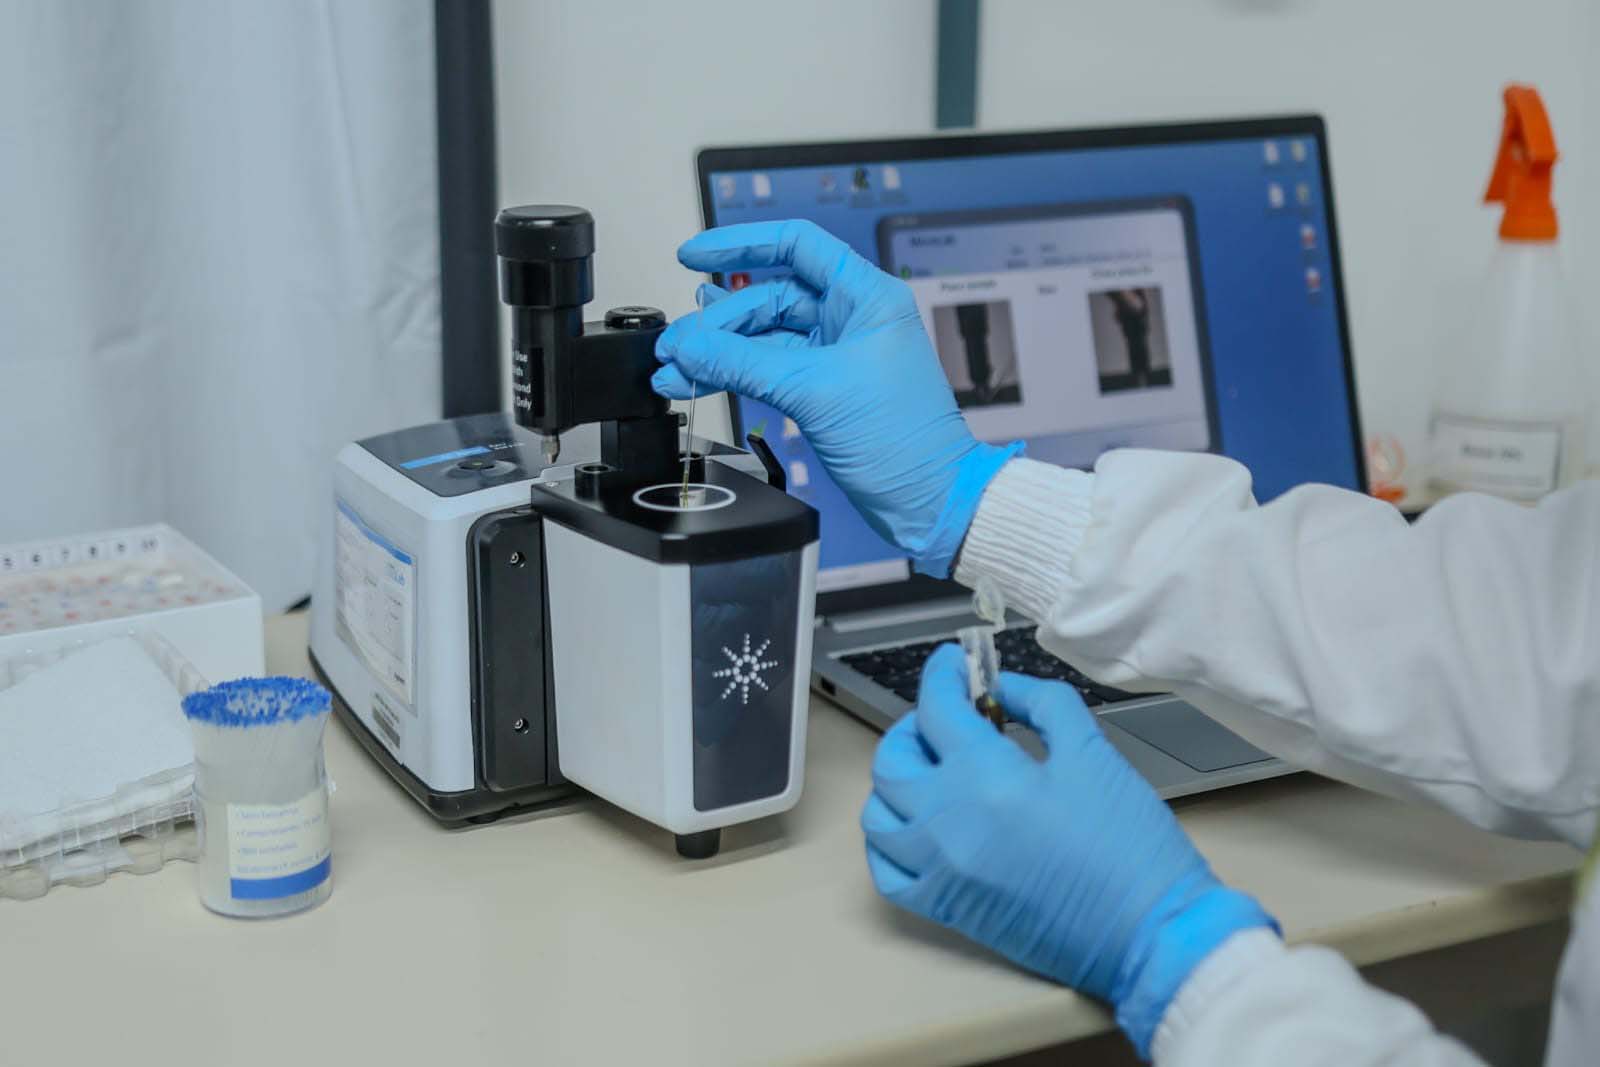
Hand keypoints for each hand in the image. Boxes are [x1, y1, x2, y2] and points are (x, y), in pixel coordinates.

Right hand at [653, 220, 1019, 576]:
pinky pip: (766, 368)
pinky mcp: (822, 389)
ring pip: (763, 336)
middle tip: (678, 344)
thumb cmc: (906, 440)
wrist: (927, 500)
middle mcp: (850, 317)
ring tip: (677, 366)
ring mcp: (835, 354)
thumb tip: (690, 347)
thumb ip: (744, 363)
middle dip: (718, 319)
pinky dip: (733, 373)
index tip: (695, 254)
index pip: (795, 245)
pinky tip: (700, 378)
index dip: (741, 243)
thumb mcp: (815, 390)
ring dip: (718, 351)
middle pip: (768, 296)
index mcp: (866, 295)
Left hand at [862, 646, 1275, 1055]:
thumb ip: (1042, 704)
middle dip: (913, 727)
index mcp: (986, 775)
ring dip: (895, 784)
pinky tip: (918, 827)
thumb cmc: (1129, 845)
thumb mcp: (1093, 752)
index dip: (941, 675)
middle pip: (893, 760)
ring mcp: (940, 869)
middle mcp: (948, 822)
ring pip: (878, 815)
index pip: (937, 709)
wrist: (1147, 931)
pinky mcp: (946, 908)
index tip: (952, 664)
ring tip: (930, 772)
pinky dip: (889, 843)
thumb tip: (1003, 690)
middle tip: (947, 719)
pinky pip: (887, 872)